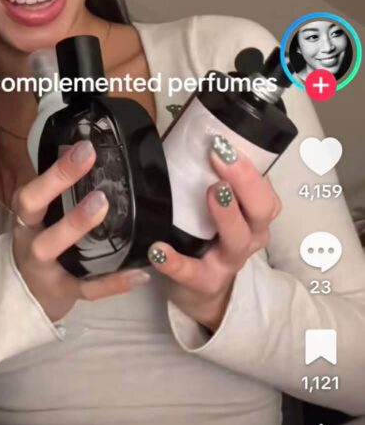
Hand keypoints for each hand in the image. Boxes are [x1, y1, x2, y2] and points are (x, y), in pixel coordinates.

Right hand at [11, 140, 150, 322]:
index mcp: (26, 216)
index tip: (84, 147)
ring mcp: (42, 267)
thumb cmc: (39, 245)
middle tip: (89, 161)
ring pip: (51, 245)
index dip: (55, 168)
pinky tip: (140, 272)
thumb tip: (87, 153)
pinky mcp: (61, 293)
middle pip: (32, 206)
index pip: (32, 186)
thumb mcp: (41, 221)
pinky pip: (87, 288)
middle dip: (56, 182)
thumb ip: (59, 194)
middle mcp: (28, 237)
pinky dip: (113, 282)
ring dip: (75, 223)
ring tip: (103, 205)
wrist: (21, 298)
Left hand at [147, 136, 281, 332]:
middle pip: (262, 211)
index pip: (265, 190)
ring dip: (226, 214)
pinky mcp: (204, 282)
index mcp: (253, 215)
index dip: (249, 167)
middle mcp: (249, 236)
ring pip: (238, 239)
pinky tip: (159, 250)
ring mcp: (229, 261)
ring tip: (211, 192)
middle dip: (245, 182)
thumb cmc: (207, 237)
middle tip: (222, 158)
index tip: (224, 142)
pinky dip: (175, 261)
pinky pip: (192, 273)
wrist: (200, 291)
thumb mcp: (217, 208)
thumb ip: (206, 176)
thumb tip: (184, 134)